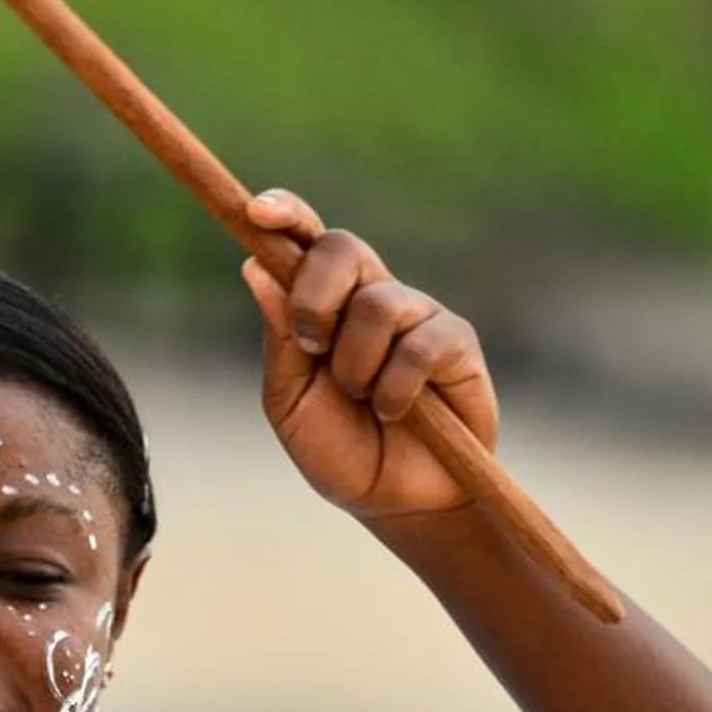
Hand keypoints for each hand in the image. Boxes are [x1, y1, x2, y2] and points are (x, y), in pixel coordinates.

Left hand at [244, 190, 497, 522]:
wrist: (396, 502)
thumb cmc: (339, 450)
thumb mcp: (291, 401)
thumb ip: (280, 339)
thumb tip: (256, 268)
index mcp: (322, 305)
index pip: (306, 241)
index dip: (286, 214)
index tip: (256, 210)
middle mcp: (369, 298)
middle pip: (342, 247)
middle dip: (315, 295)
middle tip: (313, 346)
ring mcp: (415, 315)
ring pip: (377, 303)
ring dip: (355, 364)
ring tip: (363, 401)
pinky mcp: (455, 341)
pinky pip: (419, 344)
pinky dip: (396, 388)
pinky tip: (397, 412)